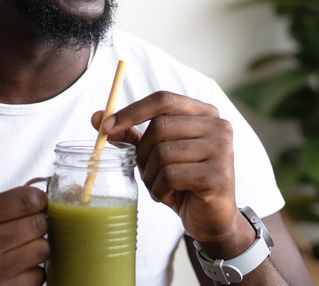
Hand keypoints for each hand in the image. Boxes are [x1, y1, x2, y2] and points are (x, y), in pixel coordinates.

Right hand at [0, 186, 48, 285]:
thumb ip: (2, 204)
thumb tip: (42, 196)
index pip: (26, 200)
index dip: (40, 201)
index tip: (39, 205)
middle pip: (38, 224)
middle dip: (39, 225)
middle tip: (29, 229)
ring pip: (42, 249)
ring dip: (37, 249)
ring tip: (20, 251)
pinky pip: (39, 275)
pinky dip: (33, 272)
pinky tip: (15, 271)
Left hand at [92, 91, 239, 243]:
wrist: (212, 219)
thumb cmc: (183, 182)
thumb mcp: (156, 155)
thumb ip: (131, 134)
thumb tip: (97, 118)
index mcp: (204, 113)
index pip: (163, 99)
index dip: (132, 111)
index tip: (105, 127)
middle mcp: (218, 126)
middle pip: (160, 127)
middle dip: (142, 153)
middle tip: (145, 172)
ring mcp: (222, 149)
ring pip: (162, 153)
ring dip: (150, 176)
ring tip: (160, 187)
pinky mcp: (218, 175)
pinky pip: (171, 176)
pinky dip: (160, 189)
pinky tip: (169, 197)